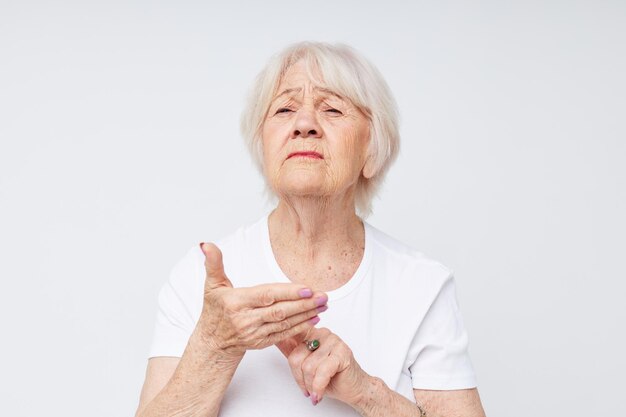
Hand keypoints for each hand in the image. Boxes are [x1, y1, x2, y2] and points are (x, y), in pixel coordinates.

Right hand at [198, 242, 327, 357]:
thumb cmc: (215, 310)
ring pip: (285, 323)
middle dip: (304, 303)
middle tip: (323, 295)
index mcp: (236, 302)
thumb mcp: (211, 285)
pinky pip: (284, 334)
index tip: (307, 288)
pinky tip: (314, 318)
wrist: (213, 342)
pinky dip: (301, 326)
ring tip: (323, 304)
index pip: (266, 295)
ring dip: (306, 314)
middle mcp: (246, 320)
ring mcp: (255, 333)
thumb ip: (213, 263)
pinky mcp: (262, 342)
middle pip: (280, 310)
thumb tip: (207, 244)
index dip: (287, 292)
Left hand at [277, 327, 368, 406]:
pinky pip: (321, 372)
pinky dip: (318, 387)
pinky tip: (318, 394)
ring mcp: (333, 341)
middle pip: (296, 356)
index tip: (271, 341)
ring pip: (308, 366)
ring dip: (310, 385)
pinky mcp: (342, 353)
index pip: (290, 334)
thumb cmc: (330, 376)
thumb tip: (274, 339)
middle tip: (306, 388)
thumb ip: (290, 350)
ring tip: (315, 390)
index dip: (281, 341)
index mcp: (311, 332)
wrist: (354, 387)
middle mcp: (322, 333)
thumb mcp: (304, 364)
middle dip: (299, 378)